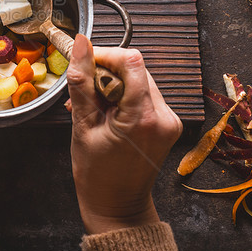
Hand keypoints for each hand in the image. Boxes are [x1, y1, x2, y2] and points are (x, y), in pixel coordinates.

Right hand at [67, 35, 181, 234]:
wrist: (117, 206)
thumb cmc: (96, 173)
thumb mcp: (82, 125)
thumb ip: (82, 81)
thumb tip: (81, 44)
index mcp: (143, 118)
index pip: (131, 61)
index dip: (105, 55)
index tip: (85, 63)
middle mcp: (164, 116)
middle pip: (136, 69)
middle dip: (107, 72)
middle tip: (85, 93)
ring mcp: (169, 120)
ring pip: (140, 80)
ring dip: (114, 85)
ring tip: (95, 108)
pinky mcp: (168, 123)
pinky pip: (145, 95)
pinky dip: (125, 97)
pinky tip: (109, 114)